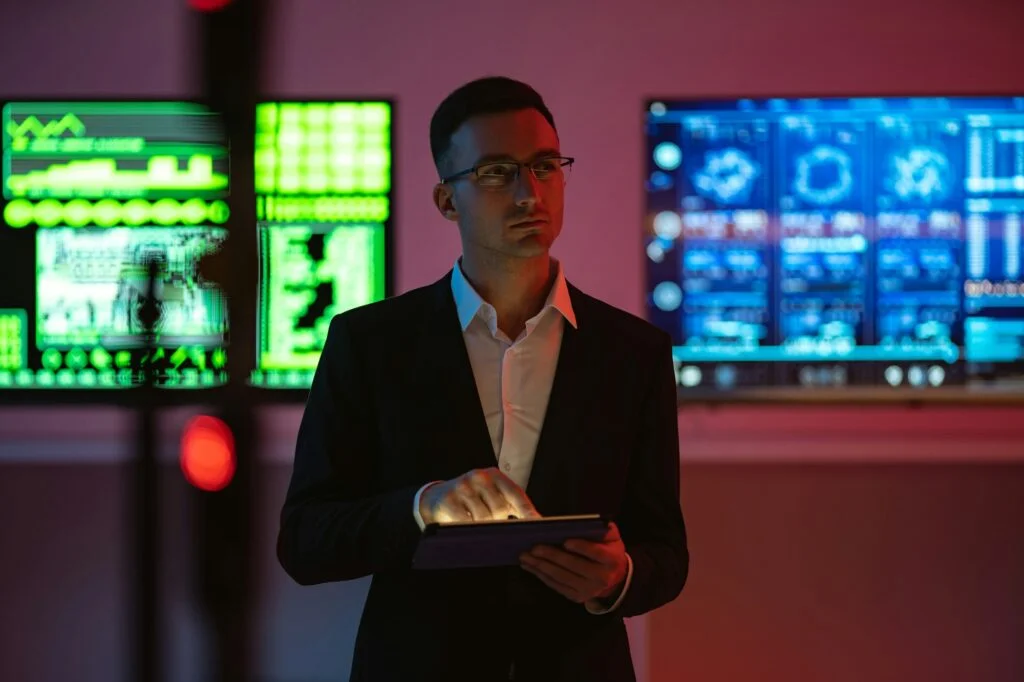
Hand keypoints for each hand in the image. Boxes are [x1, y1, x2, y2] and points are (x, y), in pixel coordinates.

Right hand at [419, 467, 539, 524]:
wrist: (437, 497)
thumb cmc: (473, 499)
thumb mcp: (493, 496)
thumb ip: (512, 506)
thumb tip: (536, 523)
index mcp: (494, 475)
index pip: (516, 493)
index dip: (527, 510)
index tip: (538, 524)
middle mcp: (479, 477)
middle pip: (500, 509)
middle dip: (499, 522)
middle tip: (492, 524)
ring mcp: (463, 487)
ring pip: (483, 518)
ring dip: (483, 526)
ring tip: (477, 523)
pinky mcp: (449, 500)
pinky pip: (466, 522)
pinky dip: (469, 529)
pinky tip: (466, 526)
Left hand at [519, 521, 627, 604]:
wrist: (614, 577)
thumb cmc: (608, 550)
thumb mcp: (610, 536)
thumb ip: (600, 528)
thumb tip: (580, 523)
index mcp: (611, 559)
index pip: (596, 553)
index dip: (582, 547)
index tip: (566, 541)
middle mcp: (601, 578)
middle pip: (574, 566)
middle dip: (552, 556)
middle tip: (535, 548)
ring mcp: (588, 590)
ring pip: (562, 577)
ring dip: (541, 566)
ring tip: (525, 556)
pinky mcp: (576, 597)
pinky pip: (557, 586)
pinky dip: (542, 576)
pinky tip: (530, 567)